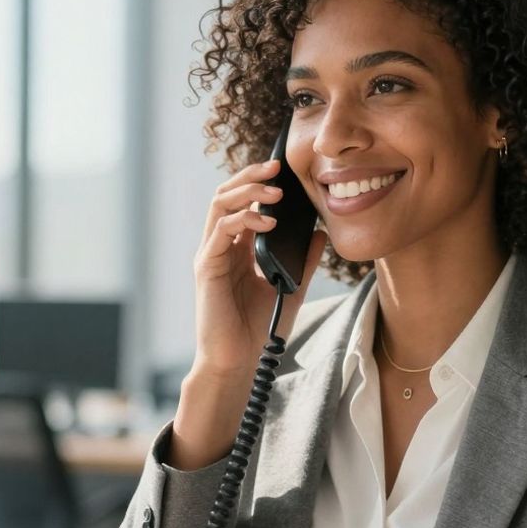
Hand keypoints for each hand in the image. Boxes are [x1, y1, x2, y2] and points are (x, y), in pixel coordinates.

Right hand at [191, 158, 326, 378]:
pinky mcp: (207, 267)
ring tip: (275, 191)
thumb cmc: (258, 328)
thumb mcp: (291, 288)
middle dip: (251, 175)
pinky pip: (221, 231)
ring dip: (247, 190)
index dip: (259, 181)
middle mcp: (221, 246)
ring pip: (220, 204)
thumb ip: (303, 260)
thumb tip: (320, 232)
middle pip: (227, 194)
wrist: (239, 361)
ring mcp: (211, 255)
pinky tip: (268, 222)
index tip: (284, 169)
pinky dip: (245, 219)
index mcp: (238, 248)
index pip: (242, 201)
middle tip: (277, 166)